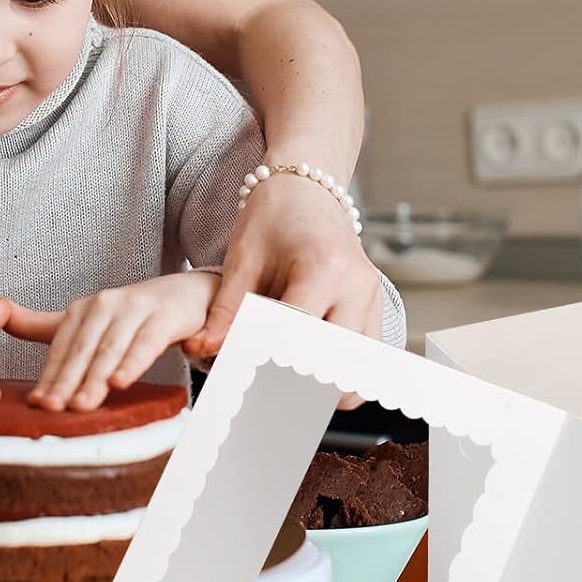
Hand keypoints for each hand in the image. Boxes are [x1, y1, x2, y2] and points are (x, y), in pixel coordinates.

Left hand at [8, 272, 219, 411]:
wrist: (187, 294)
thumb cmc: (135, 314)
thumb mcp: (90, 321)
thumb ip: (46, 325)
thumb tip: (2, 317)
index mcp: (84, 310)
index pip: (62, 348)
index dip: (50, 376)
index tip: (37, 404)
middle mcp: (106, 305)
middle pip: (83, 349)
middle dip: (68, 381)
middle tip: (54, 410)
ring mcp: (136, 308)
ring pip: (111, 348)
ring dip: (96, 377)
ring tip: (83, 405)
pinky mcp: (165, 316)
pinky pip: (147, 342)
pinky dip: (134, 362)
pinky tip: (121, 381)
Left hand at [183, 173, 381, 409]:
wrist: (307, 190)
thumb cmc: (274, 217)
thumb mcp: (242, 258)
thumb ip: (226, 310)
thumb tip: (205, 350)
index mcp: (323, 269)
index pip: (297, 336)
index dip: (266, 362)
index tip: (236, 377)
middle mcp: (357, 287)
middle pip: (334, 364)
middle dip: (296, 384)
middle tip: (258, 391)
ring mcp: (373, 301)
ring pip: (356, 372)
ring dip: (322, 386)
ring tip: (283, 381)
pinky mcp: (376, 311)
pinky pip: (365, 362)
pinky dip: (338, 375)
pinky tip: (305, 370)